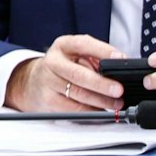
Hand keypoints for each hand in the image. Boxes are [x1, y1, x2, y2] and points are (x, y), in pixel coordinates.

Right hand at [5, 34, 126, 112]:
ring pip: (77, 94)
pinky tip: (101, 110)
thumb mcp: (77, 53)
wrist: (34, 81)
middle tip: (118, 90)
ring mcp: (49, 82)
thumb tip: (121, 65)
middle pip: (78, 74)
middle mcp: (53, 62)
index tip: (120, 58)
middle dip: (101, 84)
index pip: (83, 44)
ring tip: (116, 103)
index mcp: (63, 45)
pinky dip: (90, 111)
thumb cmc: (64, 66)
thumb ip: (96, 56)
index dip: (102, 51)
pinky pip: (73, 109)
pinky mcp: (49, 100)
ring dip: (100, 101)